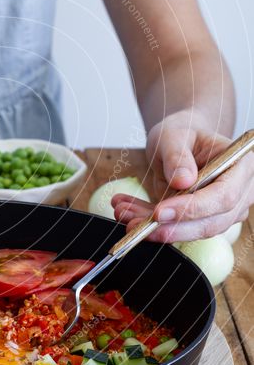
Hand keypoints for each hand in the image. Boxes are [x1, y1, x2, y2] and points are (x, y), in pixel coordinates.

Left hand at [111, 111, 253, 242]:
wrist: (181, 141)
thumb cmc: (183, 133)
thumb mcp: (173, 135)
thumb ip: (177, 155)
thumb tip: (183, 181)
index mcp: (242, 165)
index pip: (223, 196)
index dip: (192, 209)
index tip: (159, 212)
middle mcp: (241, 191)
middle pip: (212, 221)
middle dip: (172, 227)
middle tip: (136, 223)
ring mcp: (225, 210)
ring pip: (193, 230)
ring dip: (155, 228)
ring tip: (123, 213)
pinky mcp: (203, 220)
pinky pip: (178, 228)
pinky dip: (150, 224)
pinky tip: (128, 212)